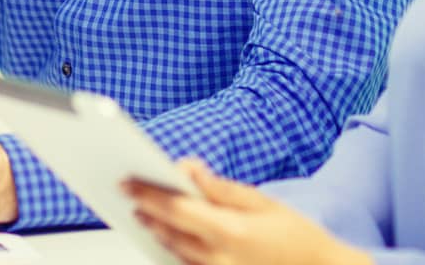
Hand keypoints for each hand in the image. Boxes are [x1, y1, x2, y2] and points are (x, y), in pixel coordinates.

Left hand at [128, 159, 371, 264]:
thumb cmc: (296, 236)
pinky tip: (167, 235)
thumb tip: (189, 169)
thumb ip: (221, 188)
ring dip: (157, 230)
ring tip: (143, 211)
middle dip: (147, 211)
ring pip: (175, 251)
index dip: (148, 194)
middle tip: (128, 192)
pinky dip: (174, 249)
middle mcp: (220, 259)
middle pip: (170, 232)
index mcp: (230, 232)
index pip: (176, 210)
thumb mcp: (262, 202)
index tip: (128, 182)